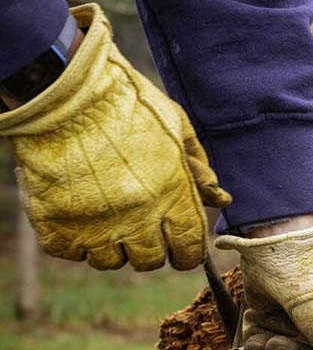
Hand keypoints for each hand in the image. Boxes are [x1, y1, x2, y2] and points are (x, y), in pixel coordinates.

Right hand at [0, 4, 228, 270]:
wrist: (61, 88)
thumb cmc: (124, 102)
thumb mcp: (175, 126)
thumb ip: (199, 167)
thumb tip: (221, 198)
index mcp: (172, 196)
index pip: (189, 249)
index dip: (187, 253)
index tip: (181, 250)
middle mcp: (136, 217)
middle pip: (149, 261)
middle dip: (150, 249)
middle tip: (140, 228)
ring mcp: (94, 223)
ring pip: (110, 261)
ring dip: (111, 246)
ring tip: (107, 220)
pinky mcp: (55, 222)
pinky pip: (70, 252)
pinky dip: (74, 241)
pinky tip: (78, 218)